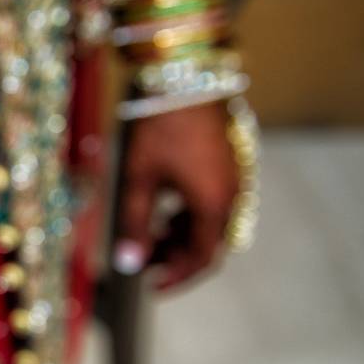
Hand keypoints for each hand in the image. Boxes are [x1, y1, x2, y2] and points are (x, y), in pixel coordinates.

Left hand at [114, 102, 239, 290]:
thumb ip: (134, 223)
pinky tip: (165, 209)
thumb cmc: (160, 127)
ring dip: (183, 235)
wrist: (187, 77)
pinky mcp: (230, 165)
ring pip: (211, 223)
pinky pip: (214, 203)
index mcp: (213, 204)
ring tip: (150, 234)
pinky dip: (191, 215)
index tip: (152, 286)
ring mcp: (235, 179)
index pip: (202, 259)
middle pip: (209, 243)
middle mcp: (232, 195)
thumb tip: (129, 263)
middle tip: (145, 261)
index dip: (178, 278)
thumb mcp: (139, 178)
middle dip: (177, 257)